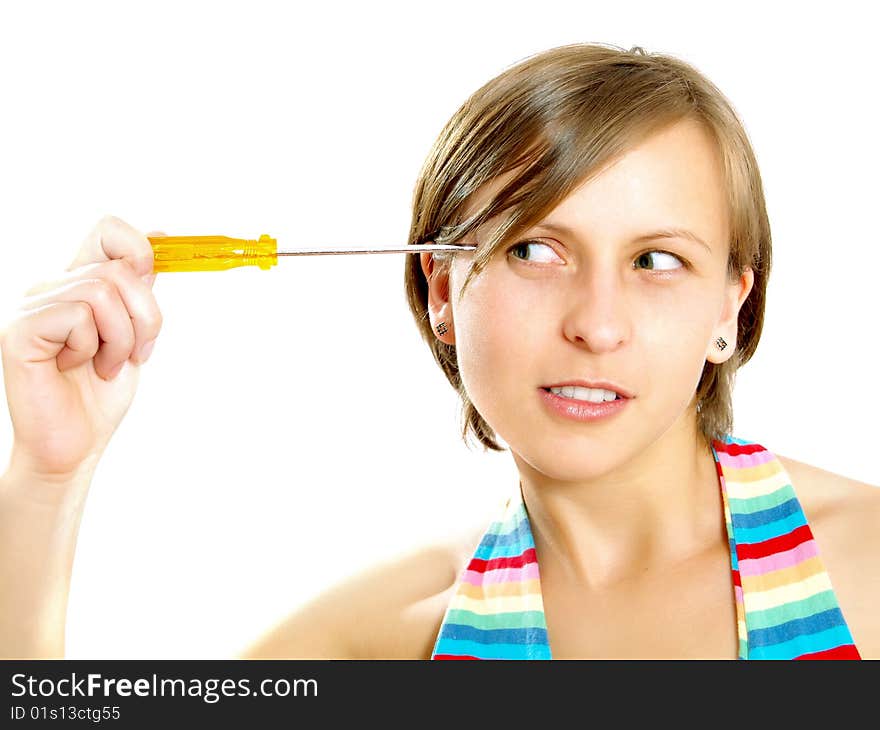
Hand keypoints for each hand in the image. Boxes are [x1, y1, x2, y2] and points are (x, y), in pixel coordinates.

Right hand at [0, 215, 163, 481]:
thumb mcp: (133, 334)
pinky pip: (77, 316)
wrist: (75, 444)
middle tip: (135, 354)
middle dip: (146, 318)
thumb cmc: (100, 394)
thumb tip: (162, 236)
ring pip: (102, 291)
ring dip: (121, 339)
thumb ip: (139, 290)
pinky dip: (91, 347)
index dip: (139, 250)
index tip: (150, 288)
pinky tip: (75, 368)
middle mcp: (50, 287)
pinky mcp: (18, 330)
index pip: (108, 230)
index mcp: (77, 284)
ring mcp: (30, 306)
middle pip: (119, 268)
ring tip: (104, 366)